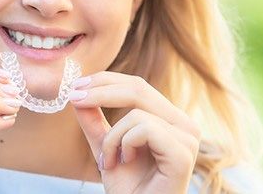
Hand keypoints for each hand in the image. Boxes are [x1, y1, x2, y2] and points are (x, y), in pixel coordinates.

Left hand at [70, 72, 200, 193]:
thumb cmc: (129, 188)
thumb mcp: (105, 147)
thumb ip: (94, 121)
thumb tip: (77, 92)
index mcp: (170, 119)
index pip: (137, 86)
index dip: (106, 81)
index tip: (76, 86)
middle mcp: (183, 125)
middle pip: (139, 88)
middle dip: (101, 91)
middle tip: (75, 98)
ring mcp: (187, 138)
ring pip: (137, 112)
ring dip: (112, 137)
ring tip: (110, 160)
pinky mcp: (182, 154)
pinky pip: (144, 129)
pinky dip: (125, 144)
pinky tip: (124, 162)